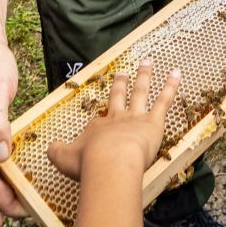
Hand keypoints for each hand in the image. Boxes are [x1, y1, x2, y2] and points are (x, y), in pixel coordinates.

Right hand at [48, 59, 180, 180]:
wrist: (109, 163)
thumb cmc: (88, 164)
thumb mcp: (64, 158)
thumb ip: (57, 152)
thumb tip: (49, 148)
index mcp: (98, 127)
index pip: (99, 121)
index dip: (99, 121)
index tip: (98, 121)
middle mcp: (117, 118)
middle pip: (119, 96)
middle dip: (121, 84)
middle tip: (123, 71)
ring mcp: (135, 118)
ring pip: (141, 92)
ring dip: (144, 76)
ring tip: (148, 62)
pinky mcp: (153, 123)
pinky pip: (163, 101)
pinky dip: (170, 87)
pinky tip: (176, 74)